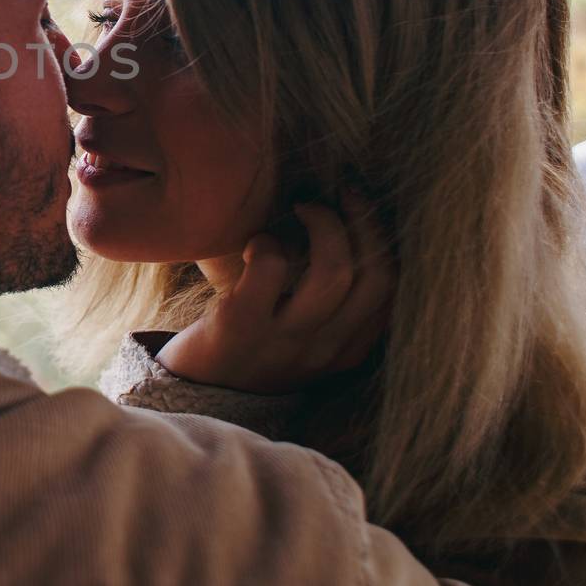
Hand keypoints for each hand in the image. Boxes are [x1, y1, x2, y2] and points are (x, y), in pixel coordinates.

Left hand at [154, 196, 394, 394]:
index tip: (358, 201)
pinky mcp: (240, 327)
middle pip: (376, 274)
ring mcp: (284, 340)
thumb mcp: (306, 335)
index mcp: (347, 348)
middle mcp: (324, 348)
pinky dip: (268, 242)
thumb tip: (352, 223)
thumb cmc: (254, 346)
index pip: (392, 286)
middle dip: (364, 218)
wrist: (193, 393)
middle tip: (336, 192)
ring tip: (298, 207)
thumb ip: (335, 302)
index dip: (383, 233)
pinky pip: (272, 268)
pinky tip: (254, 245)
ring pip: (334, 271)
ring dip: (322, 223)